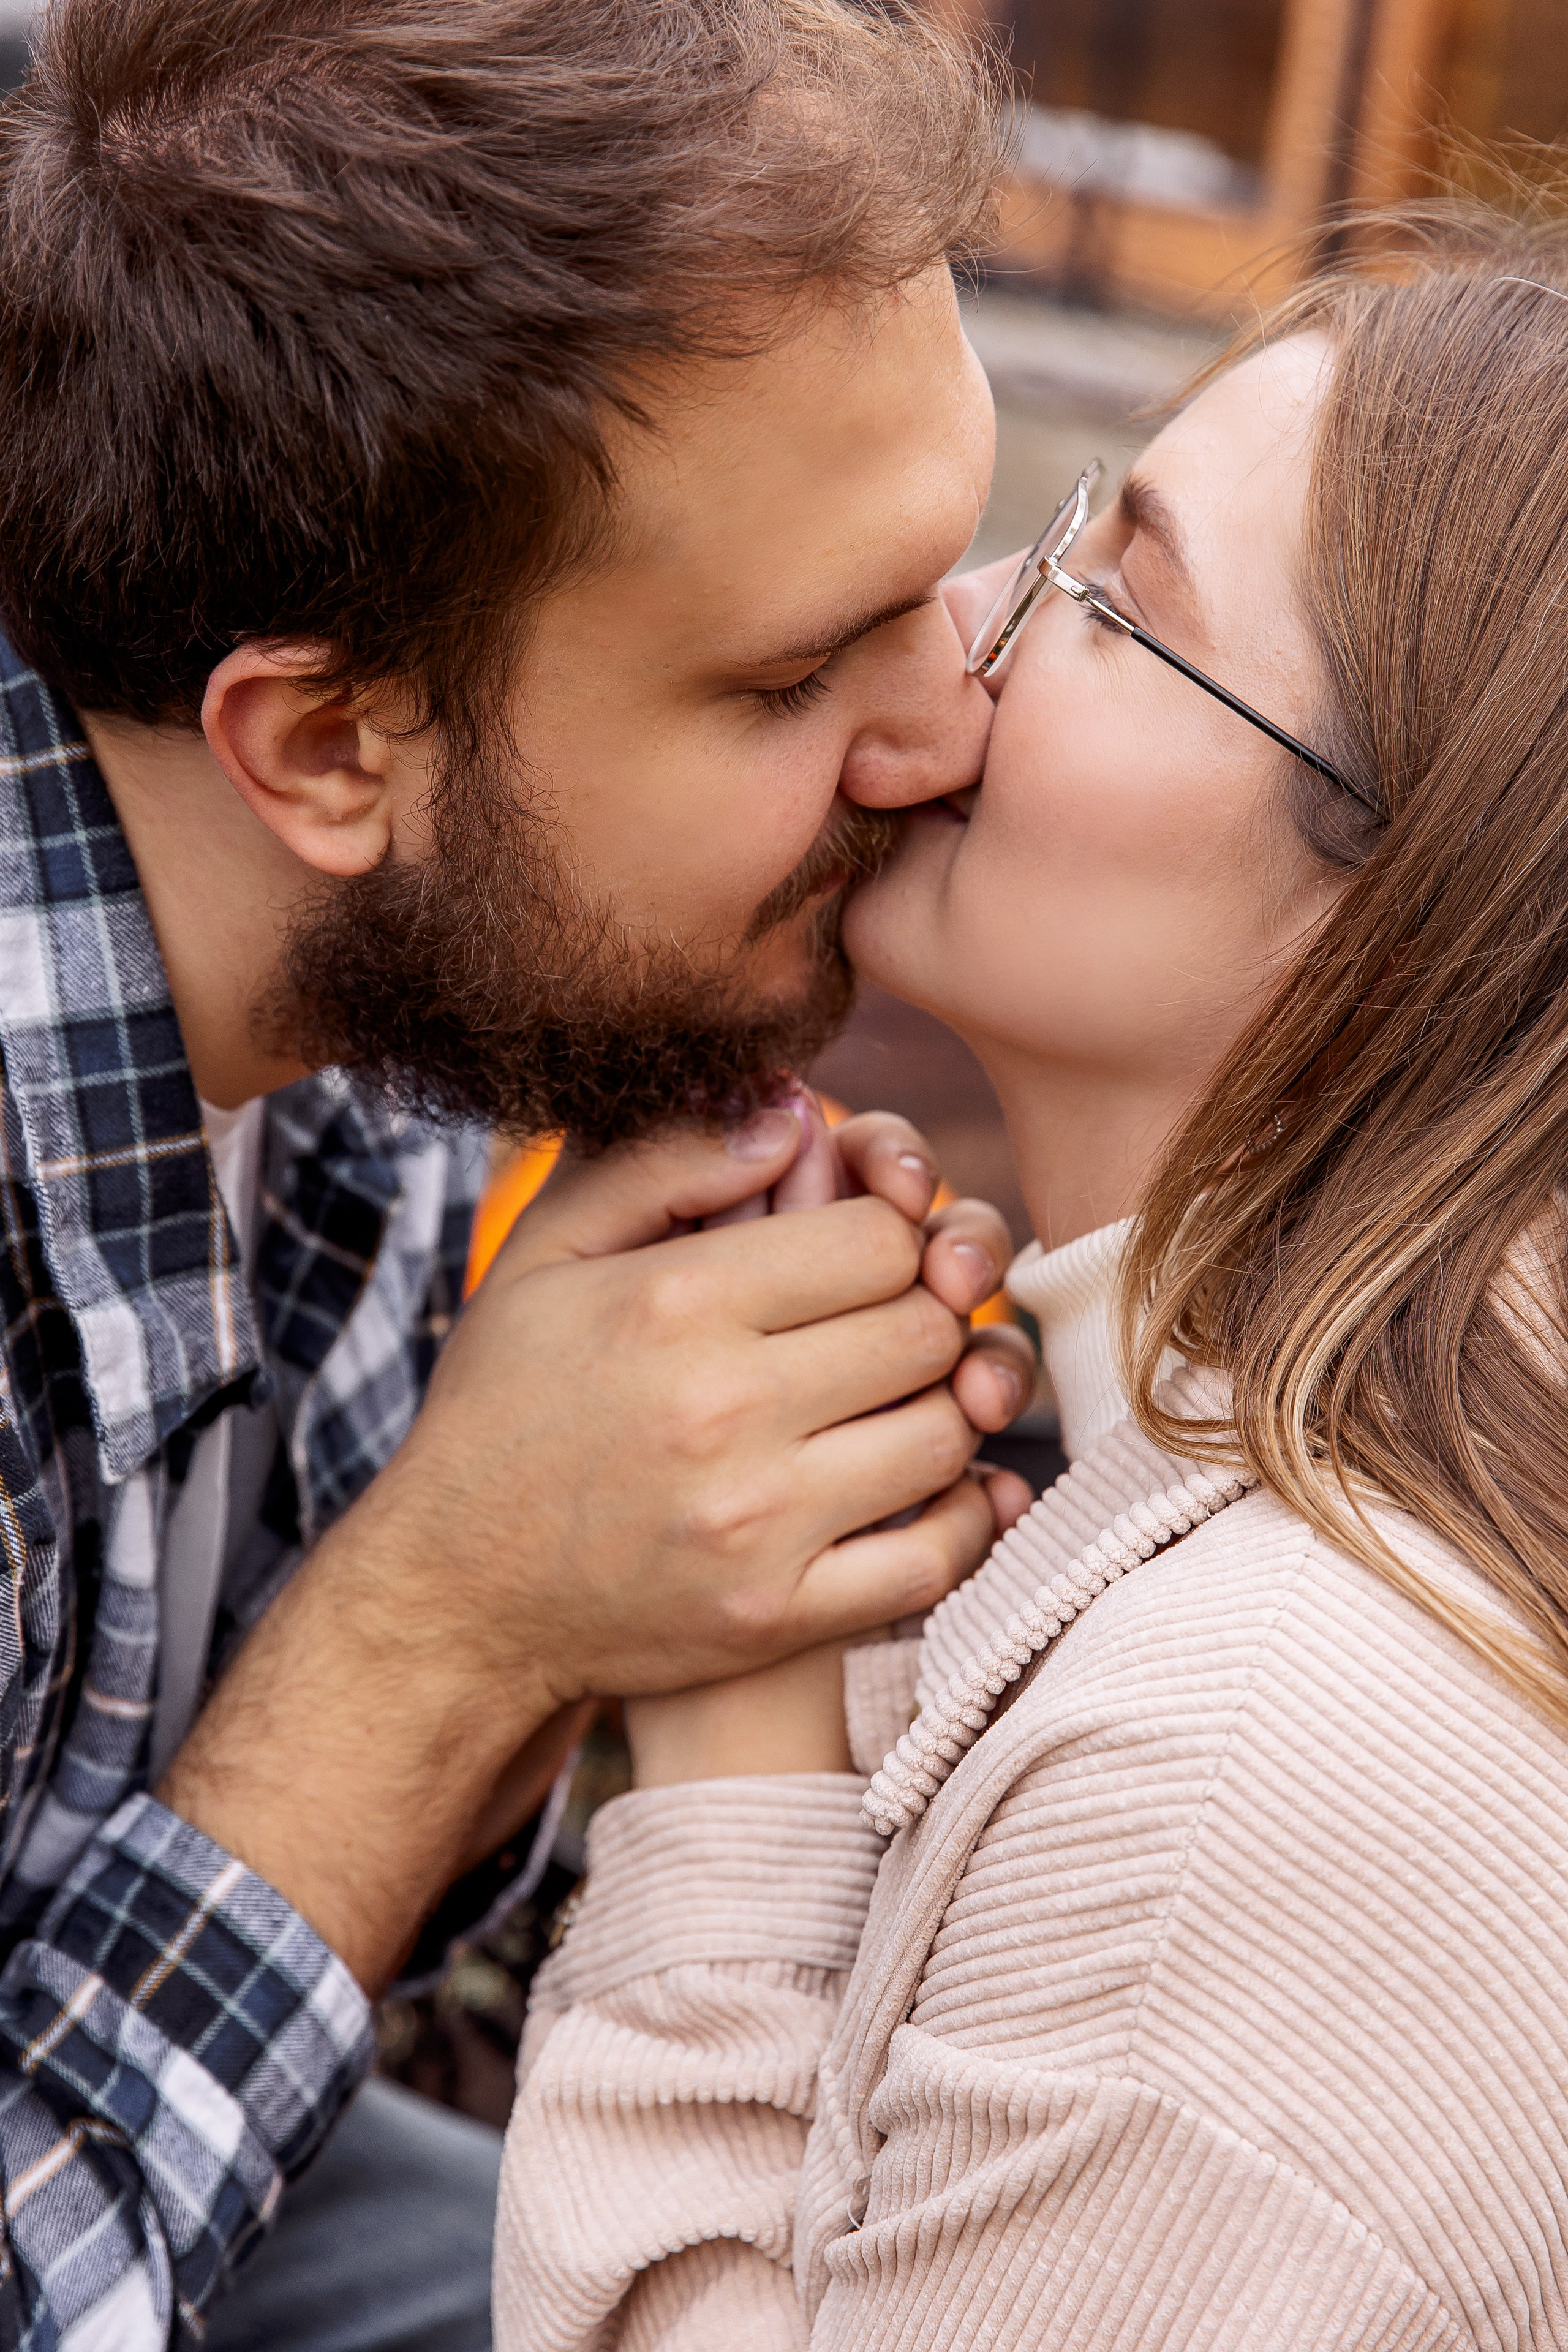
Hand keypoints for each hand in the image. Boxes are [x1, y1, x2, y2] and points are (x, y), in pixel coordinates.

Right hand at [161, 1107, 1004, 1988]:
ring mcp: (754, 1522)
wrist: (453, 1596)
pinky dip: (965, 1520)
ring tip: (896, 1404)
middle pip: (926, 1328)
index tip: (863, 1260)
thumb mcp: (546, 1255)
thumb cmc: (504, 1406)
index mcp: (673, 1302)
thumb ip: (663, 1162)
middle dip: (923, 1317)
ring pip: (945, 1434)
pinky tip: (943, 1491)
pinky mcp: (777, 1616)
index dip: (891, 1236)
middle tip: (886, 1331)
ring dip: (942, 1413)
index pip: (880, 1237)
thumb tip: (790, 1113)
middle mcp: (720, 1407)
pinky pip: (936, 1556)